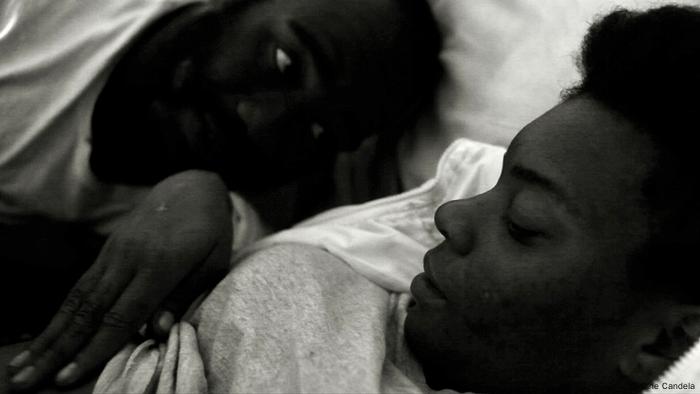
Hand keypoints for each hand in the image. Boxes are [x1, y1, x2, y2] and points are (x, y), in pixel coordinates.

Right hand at [6, 170, 231, 390]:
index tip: (70, 375)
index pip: (123, 315)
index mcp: (160, 264)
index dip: (96, 348)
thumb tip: (158, 329)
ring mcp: (114, 253)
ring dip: (50, 334)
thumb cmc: (210, 230)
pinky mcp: (107, 251)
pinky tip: (47, 334)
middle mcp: (129, 259)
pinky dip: (61, 313)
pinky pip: (80, 286)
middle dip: (58, 349)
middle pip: (90, 311)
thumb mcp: (214, 262)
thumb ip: (185, 295)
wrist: (190, 187)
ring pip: (77, 299)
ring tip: (24, 365)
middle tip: (26, 380)